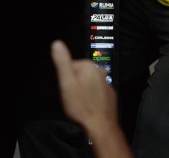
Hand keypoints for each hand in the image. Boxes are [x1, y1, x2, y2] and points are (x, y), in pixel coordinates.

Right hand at [51, 41, 131, 156]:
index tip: (67, 90)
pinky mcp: (111, 95)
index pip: (71, 66)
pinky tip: (89, 108)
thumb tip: (57, 42)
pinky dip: (92, 98)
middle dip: (75, 84)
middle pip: (80, 74)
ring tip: (80, 105)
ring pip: (89, 84)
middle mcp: (100, 71)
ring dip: (84, 91)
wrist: (101, 126)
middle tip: (72, 98)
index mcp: (89, 65)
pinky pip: (97, 92)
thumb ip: (62, 62)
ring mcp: (107, 84)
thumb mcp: (66, 82)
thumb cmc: (81, 105)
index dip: (66, 79)